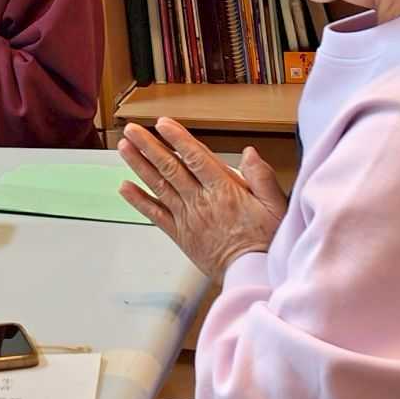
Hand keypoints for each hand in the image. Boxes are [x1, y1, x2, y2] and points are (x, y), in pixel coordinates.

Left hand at [116, 119, 287, 276]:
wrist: (252, 275)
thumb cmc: (266, 241)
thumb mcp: (275, 206)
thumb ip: (262, 177)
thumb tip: (249, 153)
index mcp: (224, 191)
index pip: (196, 158)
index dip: (178, 139)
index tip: (163, 123)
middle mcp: (200, 201)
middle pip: (170, 168)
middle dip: (149, 146)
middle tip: (132, 129)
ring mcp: (187, 217)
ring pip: (159, 186)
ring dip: (139, 165)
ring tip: (124, 148)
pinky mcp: (179, 234)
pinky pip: (155, 214)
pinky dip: (138, 200)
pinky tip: (124, 187)